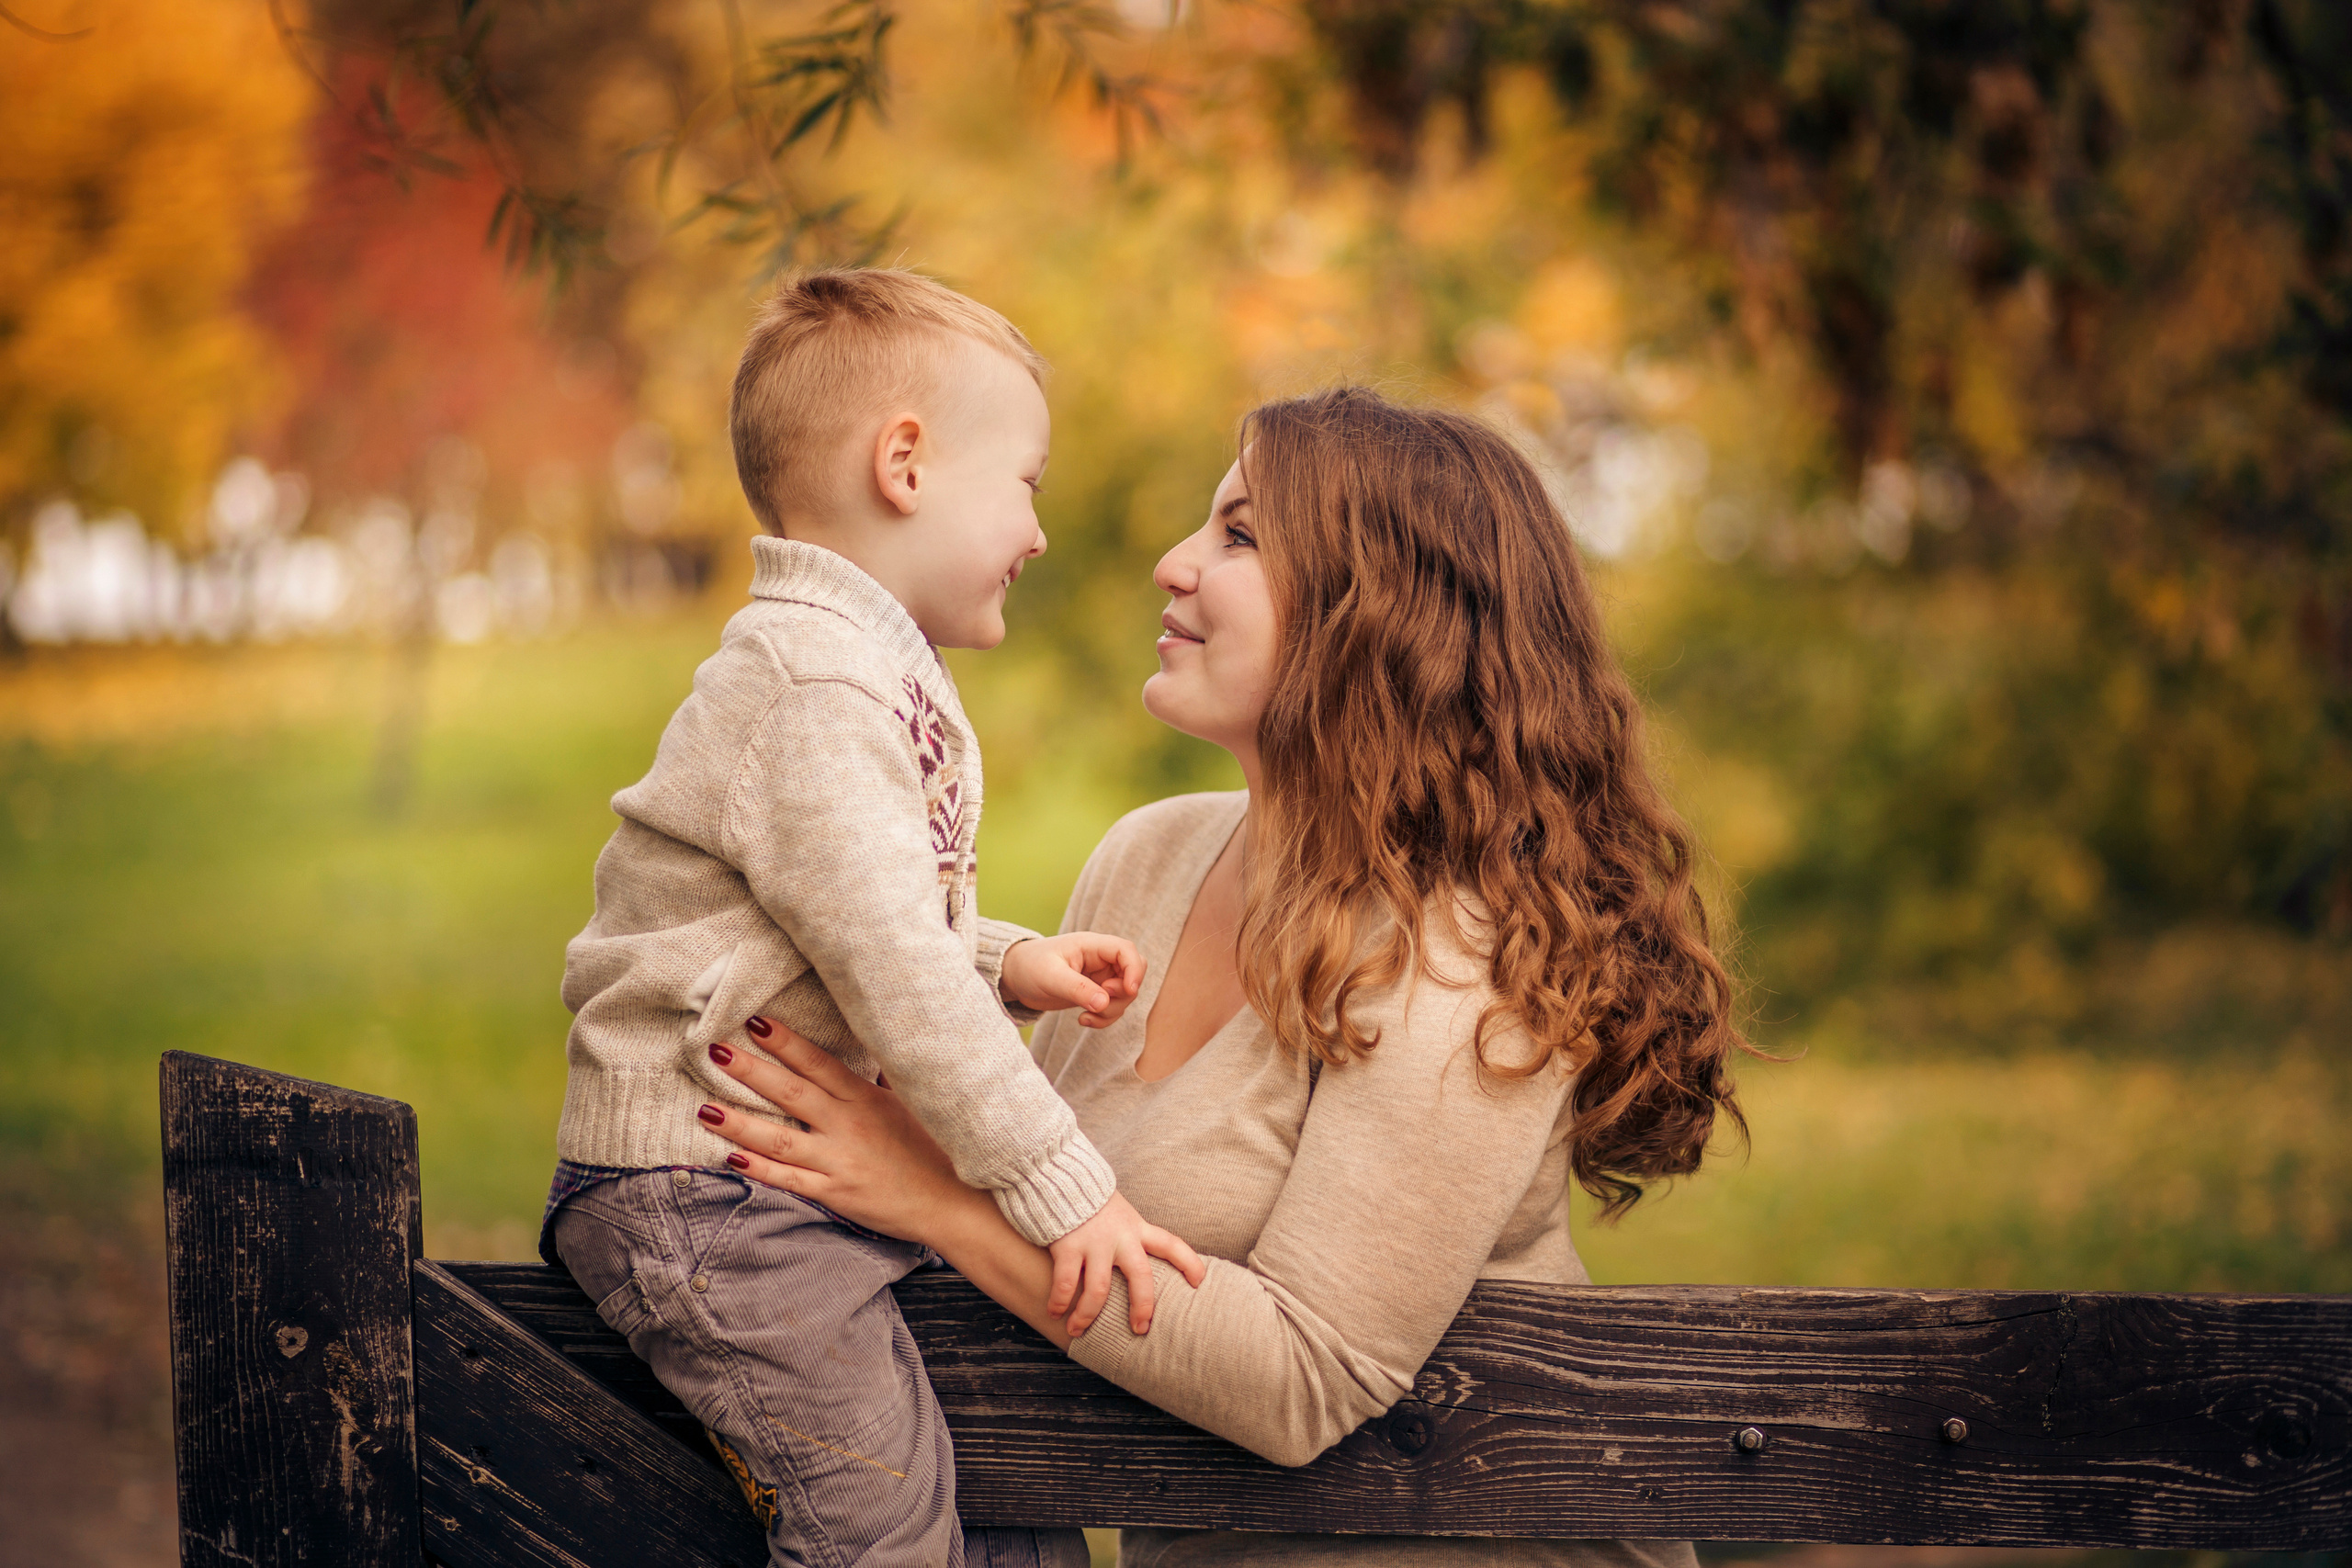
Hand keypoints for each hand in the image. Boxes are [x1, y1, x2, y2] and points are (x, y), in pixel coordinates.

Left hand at [697, 1020, 967, 1245]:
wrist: (955, 1202)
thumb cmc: (936, 1147)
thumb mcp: (914, 1102)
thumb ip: (886, 1073)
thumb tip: (875, 1039)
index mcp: (867, 1098)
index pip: (819, 1063)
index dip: (786, 1042)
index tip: (755, 1022)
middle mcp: (849, 1125)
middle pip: (791, 1093)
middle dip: (750, 1072)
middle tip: (715, 1052)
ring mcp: (840, 1161)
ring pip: (780, 1139)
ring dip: (741, 1123)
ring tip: (705, 1109)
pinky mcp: (835, 1193)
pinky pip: (790, 1180)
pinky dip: (760, 1170)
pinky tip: (732, 1157)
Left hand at [1001, 932, 1144, 1026]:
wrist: (1015, 977)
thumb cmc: (1029, 967)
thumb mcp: (1050, 977)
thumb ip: (1077, 989)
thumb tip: (1103, 1003)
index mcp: (1091, 946)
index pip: (1126, 950)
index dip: (1134, 970)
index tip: (1128, 991)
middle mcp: (1099, 959)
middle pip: (1132, 973)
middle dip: (1123, 994)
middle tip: (1100, 1003)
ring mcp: (1099, 977)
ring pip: (1124, 994)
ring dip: (1112, 1010)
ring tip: (1084, 1017)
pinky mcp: (1094, 993)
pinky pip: (1111, 1007)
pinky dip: (1103, 1018)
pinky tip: (1082, 1020)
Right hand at [1046, 1190, 1206, 1337]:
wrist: (1060, 1175)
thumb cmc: (1090, 1199)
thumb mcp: (1120, 1212)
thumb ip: (1129, 1234)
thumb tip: (1136, 1259)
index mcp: (1136, 1227)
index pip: (1170, 1244)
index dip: (1188, 1262)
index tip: (1200, 1281)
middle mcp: (1119, 1237)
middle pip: (1141, 1276)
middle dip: (1143, 1306)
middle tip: (1140, 1329)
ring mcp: (1094, 1243)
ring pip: (1099, 1290)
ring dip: (1088, 1315)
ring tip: (1077, 1331)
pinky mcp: (1067, 1246)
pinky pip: (1065, 1283)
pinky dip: (1059, 1302)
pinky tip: (1055, 1313)